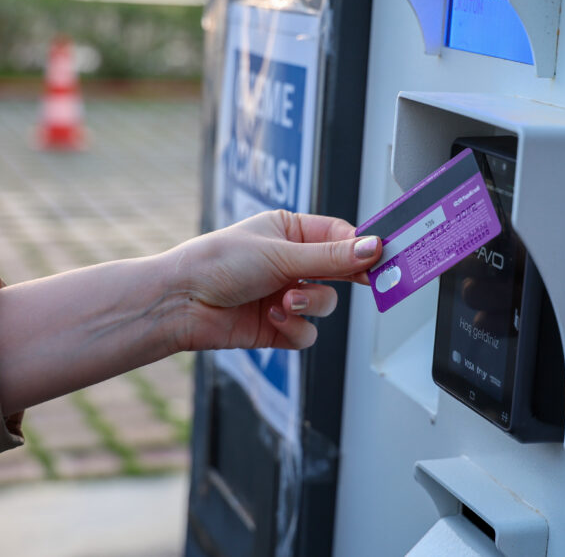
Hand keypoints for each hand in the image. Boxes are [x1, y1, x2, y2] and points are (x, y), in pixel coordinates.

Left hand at [170, 210, 381, 350]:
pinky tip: (271, 317)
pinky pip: (307, 332)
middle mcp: (291, 263)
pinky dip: (293, 327)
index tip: (383, 257)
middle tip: (367, 282)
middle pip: (340, 271)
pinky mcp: (278, 327)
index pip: (341, 237)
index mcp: (291, 231)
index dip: (362, 248)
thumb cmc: (218, 263)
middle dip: (345, 278)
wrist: (182, 302)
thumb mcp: (281, 253)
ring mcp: (286, 296)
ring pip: (326, 304)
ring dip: (310, 305)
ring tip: (285, 302)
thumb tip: (372, 247)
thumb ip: (331, 256)